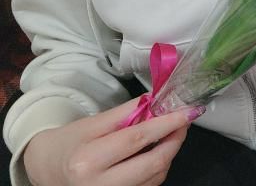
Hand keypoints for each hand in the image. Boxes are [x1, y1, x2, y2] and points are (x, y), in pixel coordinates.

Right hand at [23, 98, 202, 185]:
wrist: (47, 170)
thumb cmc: (69, 143)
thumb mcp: (92, 123)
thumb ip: (124, 113)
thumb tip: (154, 101)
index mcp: (88, 161)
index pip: (137, 139)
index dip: (166, 124)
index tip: (186, 112)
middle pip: (152, 164)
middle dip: (174, 140)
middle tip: (182, 122)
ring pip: (156, 177)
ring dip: (168, 153)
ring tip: (166, 134)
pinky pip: (149, 185)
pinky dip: (158, 166)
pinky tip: (154, 151)